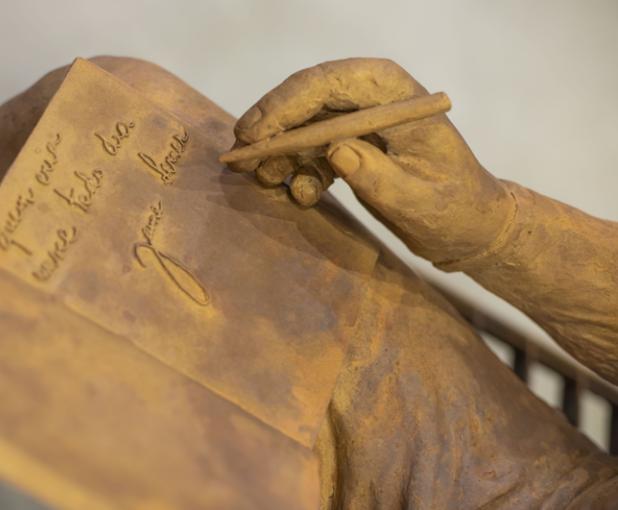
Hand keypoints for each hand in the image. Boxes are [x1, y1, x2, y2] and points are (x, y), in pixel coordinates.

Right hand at [228, 58, 515, 264]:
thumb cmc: (455, 212)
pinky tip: (297, 193)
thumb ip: (379, 177)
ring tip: (261, 177)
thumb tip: (335, 150)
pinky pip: (314, 148)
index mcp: (398, 98)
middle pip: (311, 96)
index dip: (289, 103)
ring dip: (280, 149)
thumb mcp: (420, 202)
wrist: (468, 227)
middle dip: (273, 122)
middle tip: (241, 151)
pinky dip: (298, 170)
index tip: (258, 134)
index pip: (333, 82)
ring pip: (306, 122)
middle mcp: (375, 100)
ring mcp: (362, 123)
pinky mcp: (354, 145)